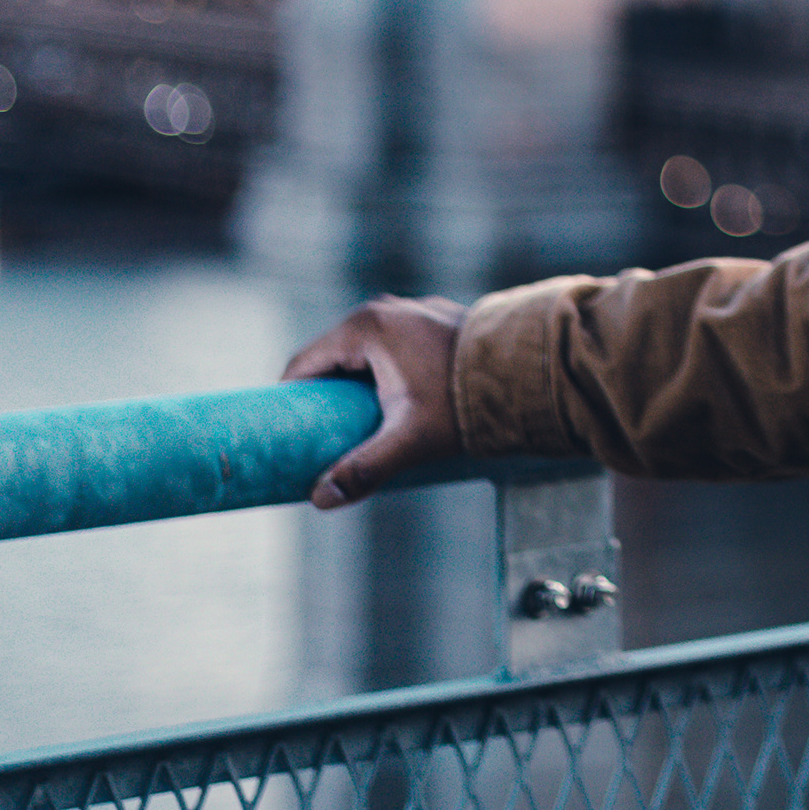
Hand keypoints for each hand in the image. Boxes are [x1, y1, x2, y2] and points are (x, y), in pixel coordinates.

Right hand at [283, 294, 466, 507]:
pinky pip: (389, 351)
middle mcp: (386, 311)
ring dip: (352, 388)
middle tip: (312, 439)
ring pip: (363, 355)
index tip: (280, 433)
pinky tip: (383, 407)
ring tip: (348, 429)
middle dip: (320, 397)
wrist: (529, 372)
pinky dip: (380, 377)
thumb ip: (364, 468)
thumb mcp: (410, 438)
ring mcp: (411, 314)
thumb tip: (320, 498)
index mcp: (367, 326)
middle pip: (332, 359)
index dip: (287, 399)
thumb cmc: (467, 401)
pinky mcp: (433, 325)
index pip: (304, 364)